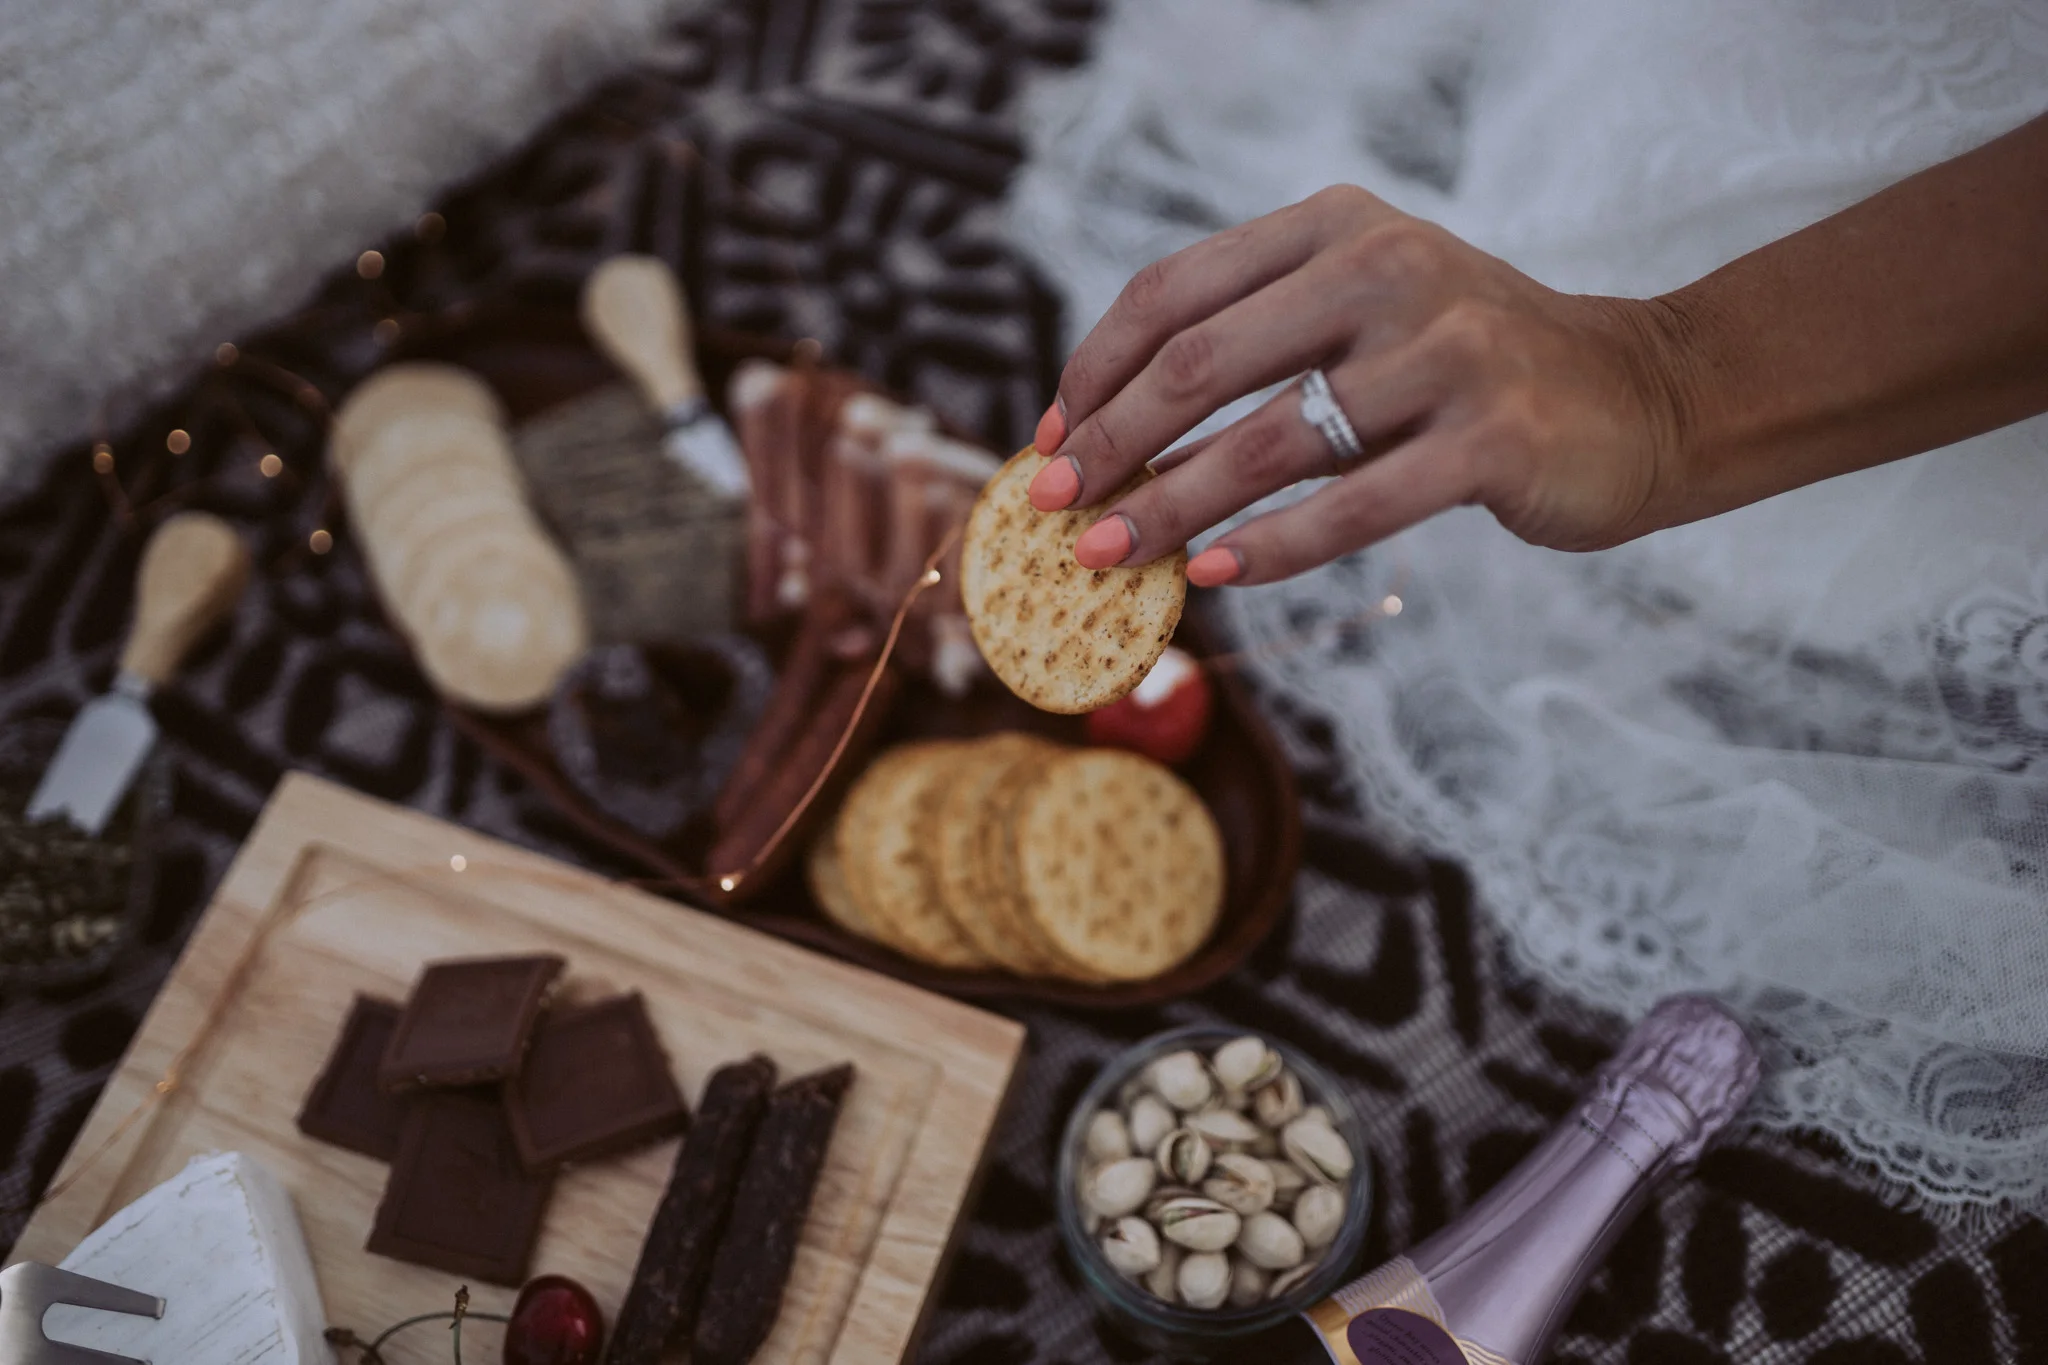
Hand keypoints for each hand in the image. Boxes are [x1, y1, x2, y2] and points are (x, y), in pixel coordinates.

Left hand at [1027, 185, 1696, 585]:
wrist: (1641, 397)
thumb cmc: (1466, 375)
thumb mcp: (1358, 337)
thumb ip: (1252, 368)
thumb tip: (1111, 459)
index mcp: (1337, 227)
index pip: (1175, 289)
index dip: (1094, 369)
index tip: (1046, 441)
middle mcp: (1387, 267)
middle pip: (1201, 361)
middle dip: (1110, 443)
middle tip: (1055, 508)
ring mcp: (1447, 349)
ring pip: (1268, 441)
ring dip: (1171, 509)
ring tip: (1110, 559)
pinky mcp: (1495, 436)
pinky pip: (1355, 505)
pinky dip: (1274, 548)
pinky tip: (1216, 577)